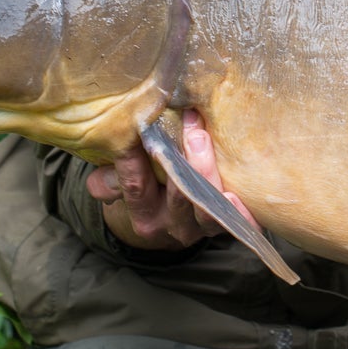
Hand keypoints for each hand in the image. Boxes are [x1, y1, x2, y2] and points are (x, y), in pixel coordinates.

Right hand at [87, 110, 260, 250]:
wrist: (171, 223)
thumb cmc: (146, 189)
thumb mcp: (119, 184)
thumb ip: (108, 174)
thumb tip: (112, 152)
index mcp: (144, 216)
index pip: (137, 186)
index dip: (136, 158)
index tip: (140, 126)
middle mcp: (172, 226)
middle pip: (178, 194)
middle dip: (184, 157)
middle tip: (190, 121)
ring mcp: (200, 228)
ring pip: (206, 206)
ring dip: (208, 170)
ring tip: (205, 139)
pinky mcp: (225, 225)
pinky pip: (235, 223)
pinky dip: (239, 211)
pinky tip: (239, 193)